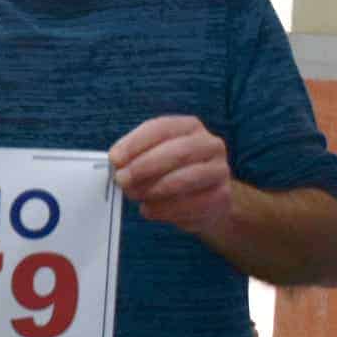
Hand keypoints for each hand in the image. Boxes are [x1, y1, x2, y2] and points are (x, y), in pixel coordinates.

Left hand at [107, 115, 232, 236]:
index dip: (135, 143)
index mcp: (189, 127)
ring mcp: (219, 170)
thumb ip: (135, 155)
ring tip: (134, 195)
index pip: (161, 128)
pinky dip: (164, 209)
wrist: (206, 198)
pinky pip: (191, 205)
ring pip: (185, 179)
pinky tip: (149, 210)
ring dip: (153, 189)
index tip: (115, 158)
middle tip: (122, 180)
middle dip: (144, 167)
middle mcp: (209, 144)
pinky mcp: (221, 197)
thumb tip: (117, 161)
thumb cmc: (173, 172)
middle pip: (176, 152)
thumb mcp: (154, 156)